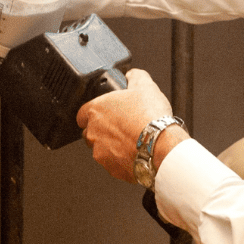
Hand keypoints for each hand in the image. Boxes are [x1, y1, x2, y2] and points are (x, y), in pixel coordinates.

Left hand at [76, 69, 177, 183]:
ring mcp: (100, 152)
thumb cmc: (151, 118)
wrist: (161, 146)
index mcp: (95, 110)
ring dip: (112, 145)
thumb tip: (132, 75)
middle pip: (90, 132)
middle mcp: (93, 132)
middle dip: (103, 130)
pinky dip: (121, 159)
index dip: (95, 113)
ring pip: (100, 149)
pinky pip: (112, 163)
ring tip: (131, 140)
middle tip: (122, 126)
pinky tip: (136, 152)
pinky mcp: (111, 168)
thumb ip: (134, 76)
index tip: (107, 114)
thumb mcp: (145, 85)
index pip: (82, 113)